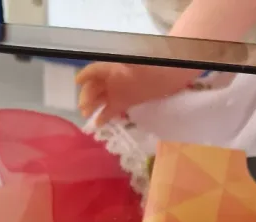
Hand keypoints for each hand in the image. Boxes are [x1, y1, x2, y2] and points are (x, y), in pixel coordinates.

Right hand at [77, 62, 196, 125]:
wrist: (178, 71)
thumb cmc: (159, 64)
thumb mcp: (138, 64)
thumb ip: (122, 68)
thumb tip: (111, 72)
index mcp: (115, 66)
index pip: (95, 70)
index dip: (85, 76)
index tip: (78, 83)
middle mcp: (116, 77)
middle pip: (96, 86)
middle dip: (88, 97)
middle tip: (84, 110)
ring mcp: (122, 90)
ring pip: (103, 98)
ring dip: (94, 108)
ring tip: (89, 119)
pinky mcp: (130, 100)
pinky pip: (114, 108)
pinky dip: (107, 115)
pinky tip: (101, 123)